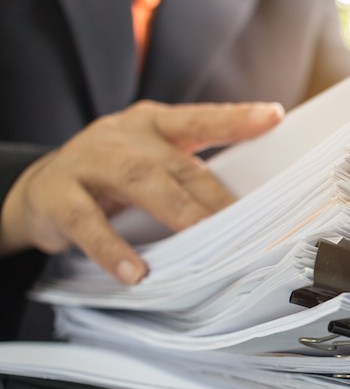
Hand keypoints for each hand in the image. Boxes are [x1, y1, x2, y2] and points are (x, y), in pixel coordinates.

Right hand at [0, 100, 283, 283]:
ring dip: (174, 211)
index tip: (273, 117)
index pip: (199, 119)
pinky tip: (135, 272)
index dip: (235, 118)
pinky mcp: (55, 194)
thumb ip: (189, 178)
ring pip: (137, 179)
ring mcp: (86, 160)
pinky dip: (112, 248)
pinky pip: (86, 221)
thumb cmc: (110, 178)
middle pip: (176, 162)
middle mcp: (122, 135)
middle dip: (213, 195)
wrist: (37, 190)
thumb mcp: (150, 165)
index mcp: (151, 125)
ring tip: (201, 238)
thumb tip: (246, 212)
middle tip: (246, 223)